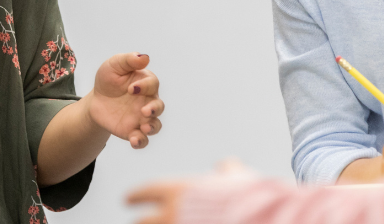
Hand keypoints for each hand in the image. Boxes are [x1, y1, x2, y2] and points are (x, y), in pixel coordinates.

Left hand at [86, 52, 163, 148]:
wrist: (96, 101)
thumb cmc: (108, 80)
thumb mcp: (114, 66)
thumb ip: (128, 60)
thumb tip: (144, 57)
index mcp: (146, 83)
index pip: (152, 84)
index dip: (144, 87)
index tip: (130, 89)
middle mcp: (147, 101)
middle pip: (159, 106)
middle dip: (154, 109)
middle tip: (143, 111)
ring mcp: (142, 118)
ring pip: (155, 125)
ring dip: (152, 127)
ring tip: (143, 127)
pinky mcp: (133, 131)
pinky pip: (143, 139)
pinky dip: (141, 141)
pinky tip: (134, 140)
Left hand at [127, 160, 252, 223]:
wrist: (256, 219)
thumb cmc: (247, 197)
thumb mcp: (235, 180)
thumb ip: (227, 172)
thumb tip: (227, 165)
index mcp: (178, 191)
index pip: (147, 192)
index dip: (136, 196)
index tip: (127, 200)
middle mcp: (171, 213)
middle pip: (143, 222)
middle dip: (140, 222)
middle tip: (136, 222)